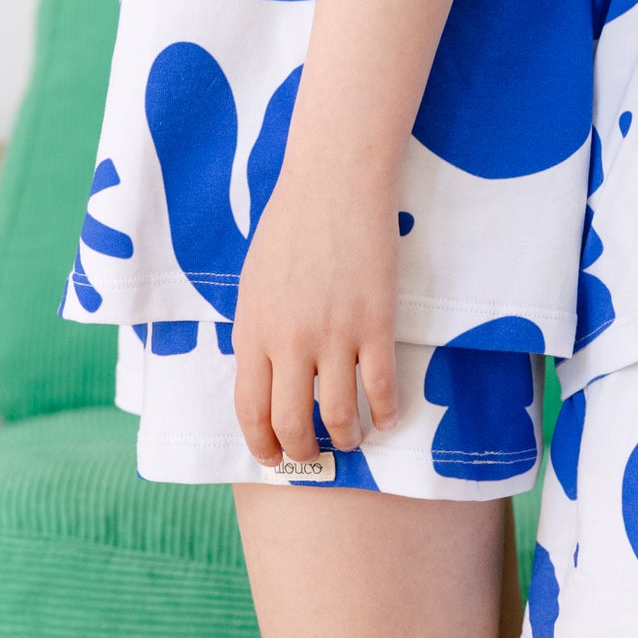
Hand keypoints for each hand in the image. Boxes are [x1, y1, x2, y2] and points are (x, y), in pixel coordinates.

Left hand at [231, 158, 400, 464]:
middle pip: (293, 423)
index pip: (250, 410)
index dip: (262, 444)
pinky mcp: (376, 321)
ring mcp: (335, 333)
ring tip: (353, 438)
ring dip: (347, 437)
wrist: (335, 179)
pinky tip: (387, 417)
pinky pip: (382, 385)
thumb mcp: (252, 281)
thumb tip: (264, 378)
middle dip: (303, 452)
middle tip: (314, 455)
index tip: (273, 458)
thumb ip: (256, 332)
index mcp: (253, 329)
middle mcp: (290, 340)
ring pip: (339, 414)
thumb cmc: (290, 223)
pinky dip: (386, 412)